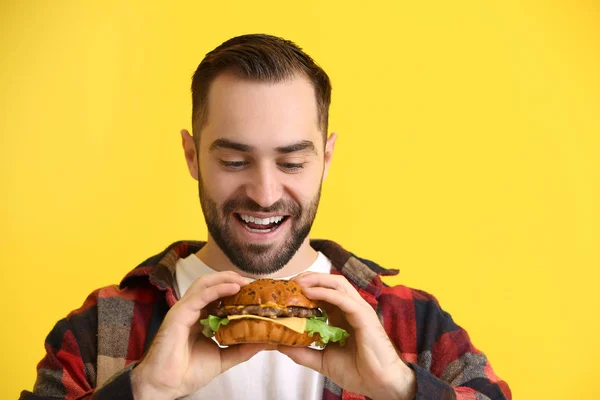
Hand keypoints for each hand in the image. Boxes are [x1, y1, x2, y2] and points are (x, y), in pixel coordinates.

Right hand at [131, 271, 265, 399]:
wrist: (166, 386)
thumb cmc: (188, 372)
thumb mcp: (223, 357)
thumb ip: (242, 348)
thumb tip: (265, 341)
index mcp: (200, 317)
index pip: (218, 295)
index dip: (236, 289)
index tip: (256, 291)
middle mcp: (192, 310)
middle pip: (211, 284)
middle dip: (232, 278)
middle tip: (252, 283)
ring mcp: (184, 310)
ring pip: (205, 284)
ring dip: (226, 279)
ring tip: (245, 282)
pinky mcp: (179, 314)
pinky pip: (200, 296)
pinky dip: (217, 289)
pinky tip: (234, 288)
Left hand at [277, 273, 416, 399]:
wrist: (378, 384)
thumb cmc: (357, 372)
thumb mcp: (322, 360)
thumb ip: (302, 351)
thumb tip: (280, 345)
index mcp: (341, 316)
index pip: (323, 293)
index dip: (305, 288)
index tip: (285, 292)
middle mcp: (350, 309)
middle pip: (329, 283)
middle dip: (308, 278)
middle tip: (289, 283)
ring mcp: (358, 310)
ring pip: (337, 284)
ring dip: (316, 279)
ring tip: (297, 282)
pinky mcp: (363, 315)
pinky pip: (342, 298)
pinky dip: (325, 292)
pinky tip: (310, 292)